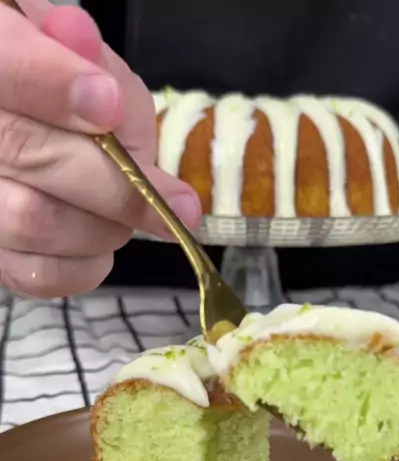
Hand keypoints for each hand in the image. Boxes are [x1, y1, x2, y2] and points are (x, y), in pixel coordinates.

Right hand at [0, 0, 199, 297]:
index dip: (54, 85)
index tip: (107, 105)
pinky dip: (86, 266)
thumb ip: (85, 55)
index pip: (5, 67)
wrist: (34, 122)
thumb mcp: (72, 45)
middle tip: (178, 204)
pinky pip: (36, 274)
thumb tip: (102, 93)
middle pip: (27, 153)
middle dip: (116, 182)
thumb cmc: (58, 75)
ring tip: (133, 213)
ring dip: (106, 225)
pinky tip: (104, 244)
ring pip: (35, 220)